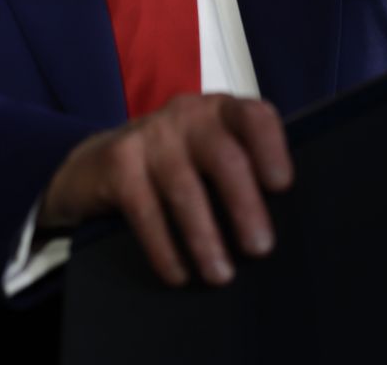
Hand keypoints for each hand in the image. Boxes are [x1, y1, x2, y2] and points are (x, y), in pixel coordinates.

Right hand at [37, 94, 292, 285]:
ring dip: (205, 238)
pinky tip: (179, 275)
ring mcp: (151, 135)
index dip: (271, 148)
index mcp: (222, 110)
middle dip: (244, 205)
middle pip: (224, 157)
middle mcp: (189, 114)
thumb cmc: (177, 163)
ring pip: (185, 189)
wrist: (99, 161)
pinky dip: (164, 248)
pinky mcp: (119, 162)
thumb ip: (243, 167)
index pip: (254, 117)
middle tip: (260, 249)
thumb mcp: (210, 152)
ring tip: (221, 275)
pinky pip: (146, 211)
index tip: (282, 186)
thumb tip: (287, 221)